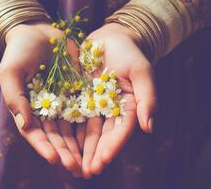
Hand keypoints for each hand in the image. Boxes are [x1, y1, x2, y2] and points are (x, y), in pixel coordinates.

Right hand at [0, 22, 81, 176]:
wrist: (38, 31)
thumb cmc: (18, 52)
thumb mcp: (10, 72)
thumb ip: (15, 98)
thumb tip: (24, 126)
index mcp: (28, 109)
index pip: (35, 133)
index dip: (44, 147)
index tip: (53, 159)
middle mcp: (47, 110)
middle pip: (57, 136)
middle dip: (65, 153)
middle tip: (75, 168)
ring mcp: (64, 102)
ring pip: (73, 129)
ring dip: (80, 146)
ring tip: (89, 161)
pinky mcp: (79, 92)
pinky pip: (87, 110)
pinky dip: (92, 125)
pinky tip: (101, 138)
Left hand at [80, 23, 157, 177]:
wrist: (109, 38)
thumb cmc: (128, 52)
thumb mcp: (141, 71)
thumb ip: (147, 98)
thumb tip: (149, 128)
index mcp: (128, 107)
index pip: (121, 131)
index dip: (113, 147)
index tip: (103, 161)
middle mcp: (111, 111)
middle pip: (103, 136)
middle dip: (95, 155)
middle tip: (86, 172)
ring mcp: (94, 106)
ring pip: (87, 132)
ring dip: (80, 150)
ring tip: (73, 167)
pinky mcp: (79, 99)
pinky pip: (72, 117)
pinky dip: (68, 132)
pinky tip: (61, 145)